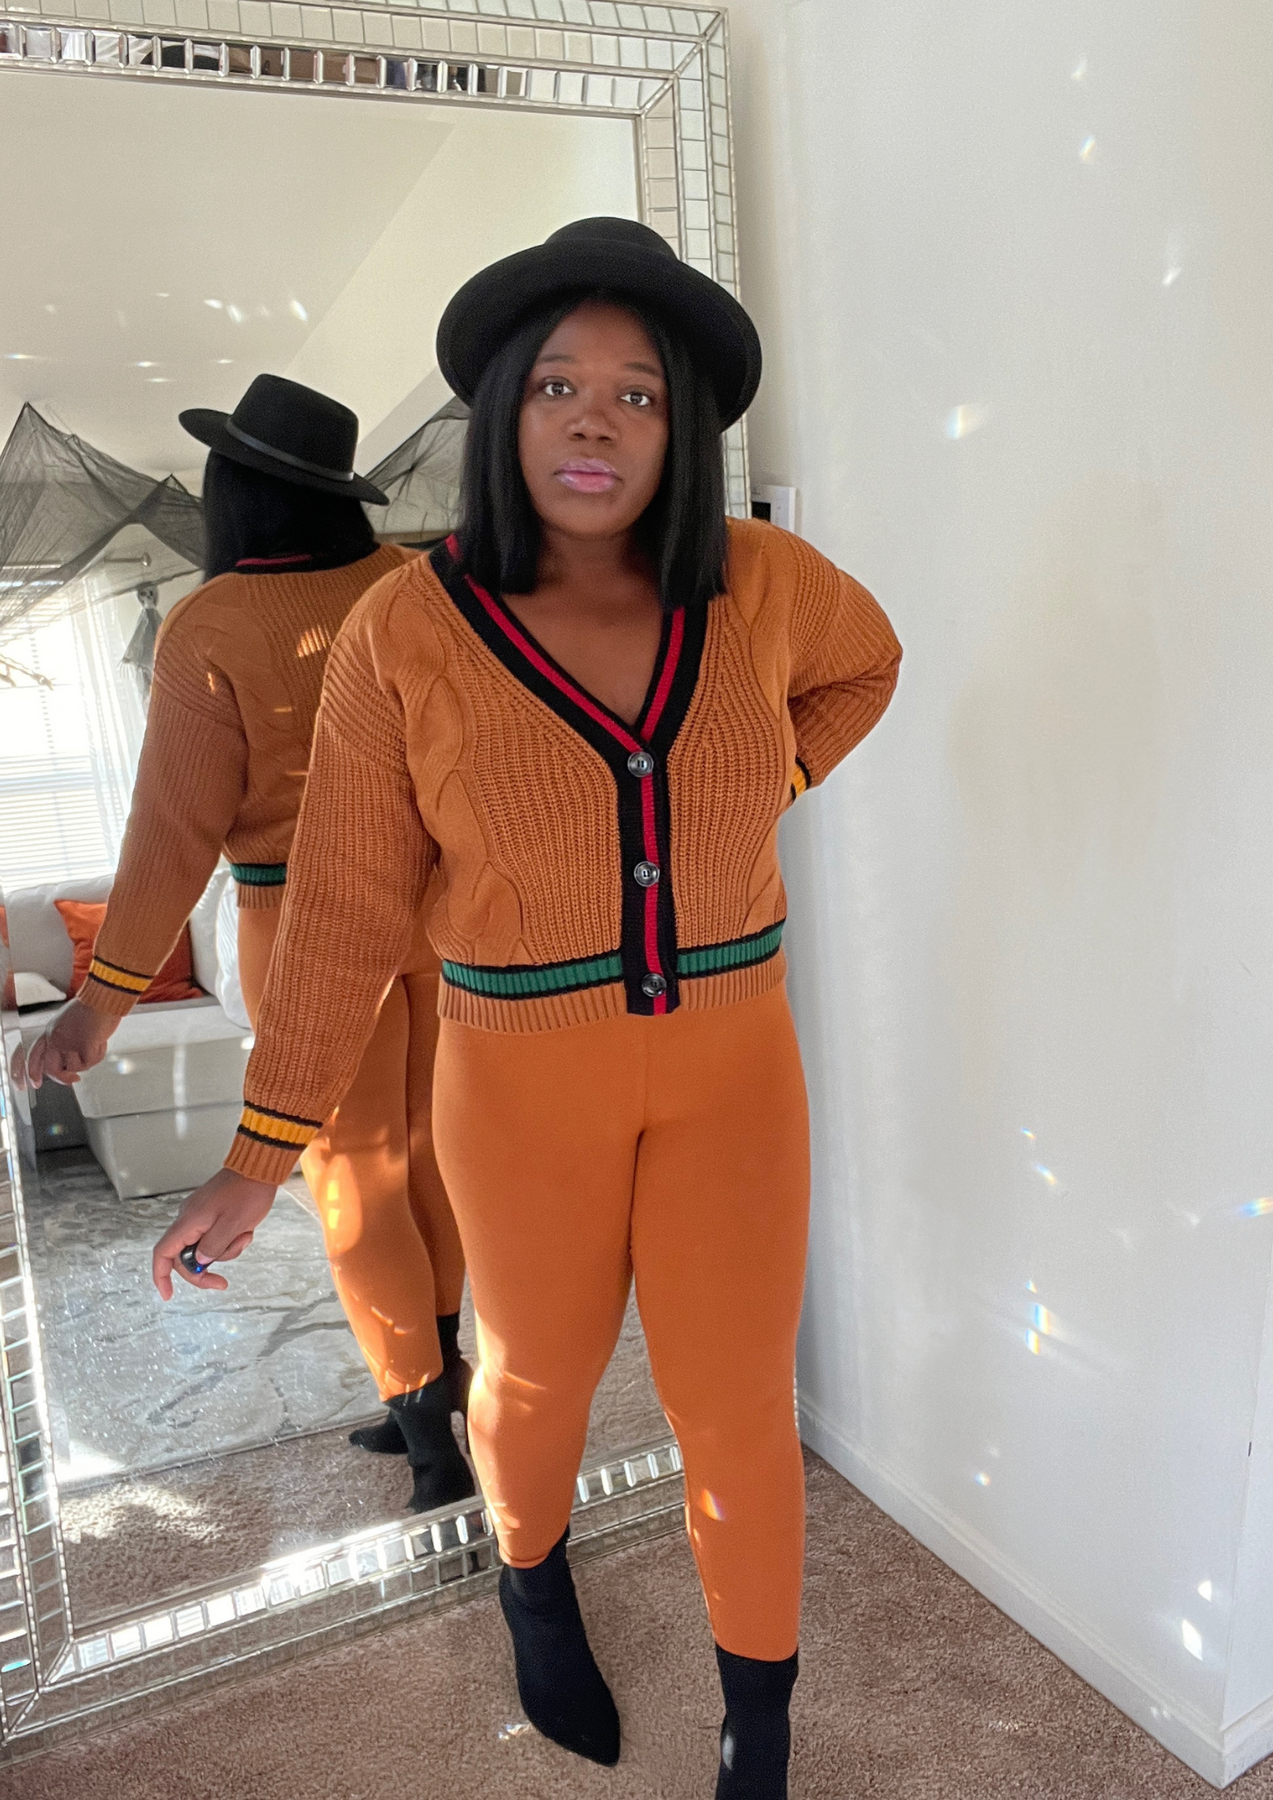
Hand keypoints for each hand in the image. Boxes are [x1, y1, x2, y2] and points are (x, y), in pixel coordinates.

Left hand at [16, 999, 117, 1089]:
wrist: (103, 998)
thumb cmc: (91, 1006)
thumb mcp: (68, 1023)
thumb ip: (64, 1039)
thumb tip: (69, 1057)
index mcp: (50, 1031)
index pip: (35, 1055)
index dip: (33, 1072)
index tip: (36, 1083)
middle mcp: (55, 1038)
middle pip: (52, 1069)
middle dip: (63, 1078)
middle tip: (74, 1079)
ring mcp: (68, 1043)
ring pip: (75, 1067)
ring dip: (88, 1059)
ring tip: (95, 1042)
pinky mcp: (83, 1046)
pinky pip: (90, 1063)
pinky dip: (98, 1054)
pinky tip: (100, 1041)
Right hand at [152, 1168, 277, 1298]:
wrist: (259, 1169)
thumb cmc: (247, 1193)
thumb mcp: (233, 1226)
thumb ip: (213, 1247)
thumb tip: (199, 1262)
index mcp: (188, 1222)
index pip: (163, 1253)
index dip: (161, 1275)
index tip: (168, 1294)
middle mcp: (189, 1220)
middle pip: (185, 1257)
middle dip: (205, 1270)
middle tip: (222, 1283)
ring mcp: (200, 1217)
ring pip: (204, 1249)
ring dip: (225, 1251)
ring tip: (245, 1236)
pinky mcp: (212, 1215)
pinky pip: (215, 1237)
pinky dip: (230, 1240)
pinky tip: (246, 1230)